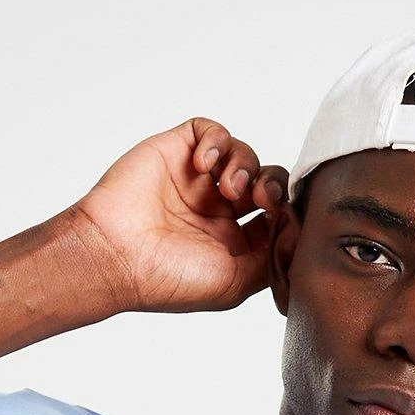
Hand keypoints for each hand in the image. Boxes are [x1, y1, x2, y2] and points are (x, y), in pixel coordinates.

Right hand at [65, 117, 286, 316]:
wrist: (117, 257)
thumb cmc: (168, 279)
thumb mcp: (235, 283)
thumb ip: (272, 256)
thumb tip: (297, 229)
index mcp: (233, 243)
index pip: (275, 215)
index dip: (286, 211)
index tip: (282, 219)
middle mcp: (217, 210)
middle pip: (266, 181)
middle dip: (272, 185)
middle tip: (261, 199)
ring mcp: (197, 180)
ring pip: (243, 154)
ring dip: (245, 166)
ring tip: (227, 188)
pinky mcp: (177, 152)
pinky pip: (211, 131)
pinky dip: (217, 142)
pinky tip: (205, 165)